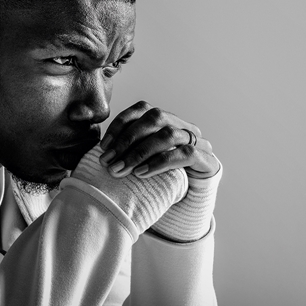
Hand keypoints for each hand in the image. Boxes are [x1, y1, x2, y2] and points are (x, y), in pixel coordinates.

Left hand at [98, 101, 218, 178]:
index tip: (103, 145)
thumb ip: (127, 150)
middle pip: (155, 118)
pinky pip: (185, 154)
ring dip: (140, 152)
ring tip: (121, 169)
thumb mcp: (143, 160)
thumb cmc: (162, 177)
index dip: (121, 123)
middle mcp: (183, 125)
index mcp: (167, 120)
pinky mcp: (207, 160)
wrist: (193, 197)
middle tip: (108, 160)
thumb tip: (98, 150)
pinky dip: (160, 162)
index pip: (142, 109)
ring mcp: (198, 141)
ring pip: (168, 134)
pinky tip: (141, 173)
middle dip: (127, 139)